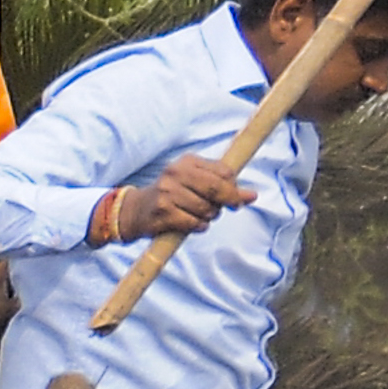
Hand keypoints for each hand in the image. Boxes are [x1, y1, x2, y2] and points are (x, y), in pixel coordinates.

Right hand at [97, 156, 246, 247]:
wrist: (135, 211)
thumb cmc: (172, 196)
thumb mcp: (195, 184)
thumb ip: (223, 186)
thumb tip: (252, 196)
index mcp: (187, 162)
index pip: (223, 172)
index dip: (234, 187)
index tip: (236, 197)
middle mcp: (176, 173)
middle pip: (217, 188)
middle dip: (229, 201)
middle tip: (231, 207)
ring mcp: (168, 192)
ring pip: (207, 208)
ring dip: (210, 216)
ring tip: (200, 215)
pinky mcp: (163, 212)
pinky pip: (194, 223)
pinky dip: (199, 226)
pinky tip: (192, 224)